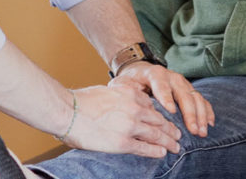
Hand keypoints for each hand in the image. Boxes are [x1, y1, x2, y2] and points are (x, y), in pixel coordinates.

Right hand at [60, 84, 181, 157]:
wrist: (67, 111)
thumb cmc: (80, 102)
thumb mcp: (107, 91)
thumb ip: (121, 96)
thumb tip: (126, 103)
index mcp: (131, 95)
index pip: (152, 106)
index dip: (161, 116)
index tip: (165, 121)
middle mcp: (135, 109)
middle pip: (159, 120)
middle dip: (170, 129)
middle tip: (177, 135)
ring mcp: (131, 126)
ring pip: (156, 135)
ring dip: (168, 142)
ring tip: (175, 147)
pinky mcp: (123, 143)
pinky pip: (145, 148)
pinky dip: (156, 151)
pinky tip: (162, 153)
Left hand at [111, 61, 215, 136]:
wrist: (139, 70)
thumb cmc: (131, 80)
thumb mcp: (124, 83)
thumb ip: (126, 90)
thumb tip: (130, 100)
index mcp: (155, 74)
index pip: (161, 85)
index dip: (166, 97)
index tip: (171, 111)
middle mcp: (172, 77)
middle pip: (184, 93)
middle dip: (190, 113)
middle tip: (193, 130)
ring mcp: (183, 83)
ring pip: (195, 97)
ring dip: (200, 115)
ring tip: (201, 131)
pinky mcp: (189, 90)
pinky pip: (201, 99)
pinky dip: (207, 111)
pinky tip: (209, 124)